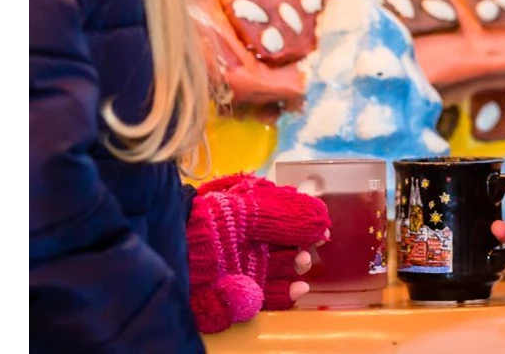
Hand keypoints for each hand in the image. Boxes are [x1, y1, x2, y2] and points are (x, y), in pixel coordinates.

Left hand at [187, 174, 330, 332]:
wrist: (181, 253)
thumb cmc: (217, 222)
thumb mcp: (256, 209)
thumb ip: (291, 215)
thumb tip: (323, 219)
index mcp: (254, 216)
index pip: (290, 219)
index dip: (308, 224)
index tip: (323, 230)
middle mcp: (252, 242)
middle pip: (289, 245)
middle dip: (304, 247)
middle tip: (307, 250)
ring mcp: (248, 268)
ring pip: (283, 270)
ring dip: (298, 268)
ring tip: (301, 264)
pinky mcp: (244, 292)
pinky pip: (271, 296)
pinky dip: (288, 294)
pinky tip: (299, 289)